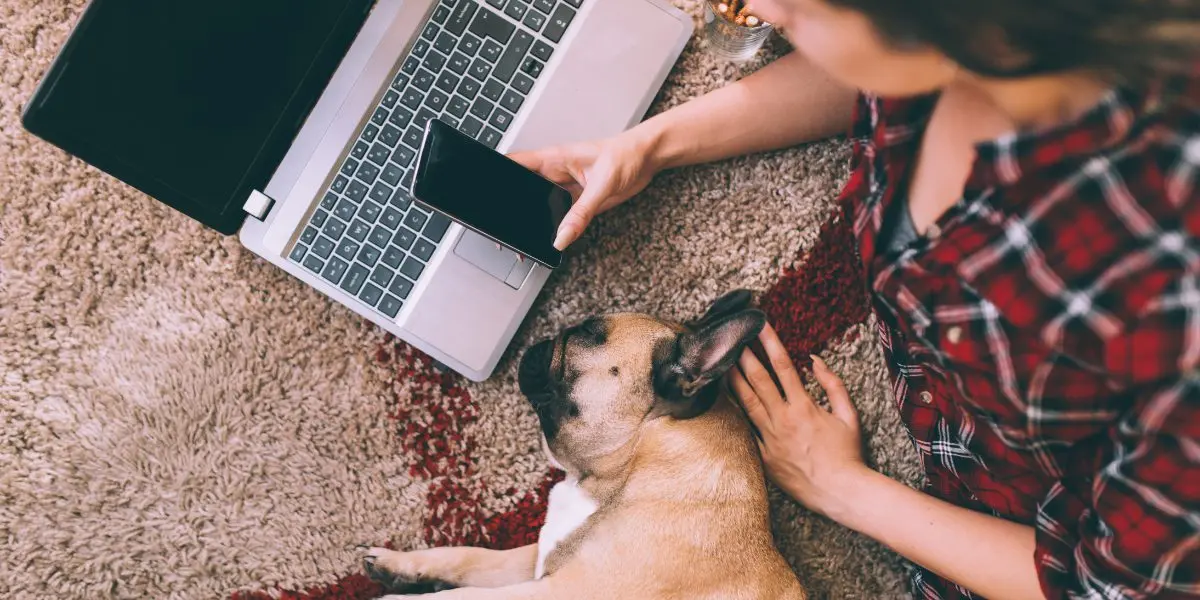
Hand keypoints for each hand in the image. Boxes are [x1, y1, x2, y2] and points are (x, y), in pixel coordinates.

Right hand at [509, 129, 661, 249]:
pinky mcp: (577, 201)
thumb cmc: (626, 155)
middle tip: (504, 228)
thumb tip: (561, 237)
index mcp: (554, 159)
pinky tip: (554, 239)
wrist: (648, 158)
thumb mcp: (602, 185)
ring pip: (540, 206)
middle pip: (523, 190)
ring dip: (534, 221)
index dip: (497, 175)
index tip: (484, 191)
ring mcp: (565, 188)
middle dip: (512, 207)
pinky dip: (556, 229)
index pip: (515, 163)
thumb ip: (580, 213)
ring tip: (525, 240)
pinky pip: (560, 217)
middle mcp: (555, 173)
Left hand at [728, 323, 867, 516]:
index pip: (783, 366)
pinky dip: (736, 414)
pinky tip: (725, 401)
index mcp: (804, 407)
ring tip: (722, 363)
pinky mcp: (764, 456)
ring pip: (746, 404)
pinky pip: (747, 431)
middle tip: (732, 338)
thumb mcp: (849, 415)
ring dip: (733, 380)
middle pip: (758, 380)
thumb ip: (833, 384)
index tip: (760, 325)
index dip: (769, 342)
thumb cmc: (848, 453)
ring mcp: (771, 439)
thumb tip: (815, 361)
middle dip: (744, 355)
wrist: (841, 492)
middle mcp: (784, 420)